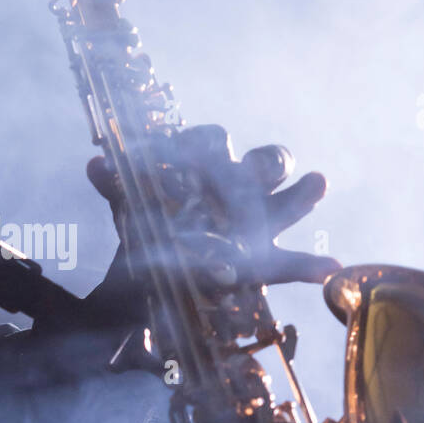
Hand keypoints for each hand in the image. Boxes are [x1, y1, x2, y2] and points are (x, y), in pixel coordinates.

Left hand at [85, 127, 340, 327]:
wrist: (148, 281)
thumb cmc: (149, 230)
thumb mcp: (129, 207)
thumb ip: (116, 185)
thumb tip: (95, 164)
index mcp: (208, 168)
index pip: (214, 141)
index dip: (206, 143)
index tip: (195, 152)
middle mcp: (239, 189)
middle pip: (264, 163)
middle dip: (266, 161)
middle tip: (263, 167)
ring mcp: (256, 224)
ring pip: (286, 204)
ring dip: (301, 194)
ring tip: (316, 183)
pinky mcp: (262, 262)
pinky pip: (290, 263)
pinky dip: (310, 266)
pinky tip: (329, 267)